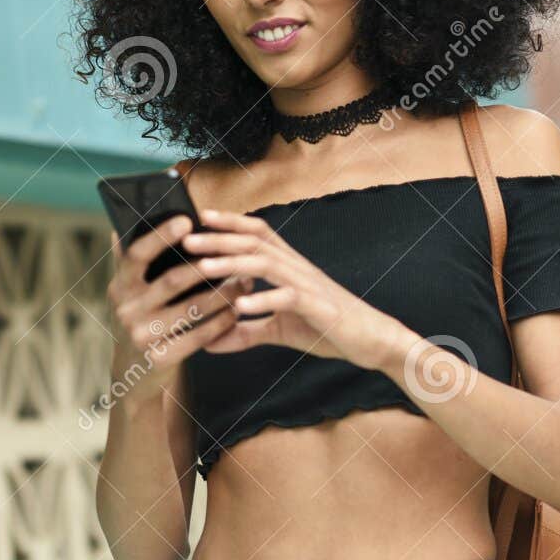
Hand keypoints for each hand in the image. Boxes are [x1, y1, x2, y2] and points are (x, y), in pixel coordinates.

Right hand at [105, 214, 248, 397]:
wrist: (132, 373)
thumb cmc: (139, 319)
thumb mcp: (127, 293)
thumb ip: (126, 262)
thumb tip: (120, 226)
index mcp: (119, 286)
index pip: (137, 255)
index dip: (160, 237)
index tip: (187, 221)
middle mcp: (126, 310)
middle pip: (172, 281)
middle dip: (207, 267)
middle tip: (237, 254)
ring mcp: (142, 336)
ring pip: (192, 309)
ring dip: (223, 294)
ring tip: (246, 282)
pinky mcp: (160, 358)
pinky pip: (199, 336)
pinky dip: (221, 322)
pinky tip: (237, 312)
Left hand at [179, 208, 414, 370]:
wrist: (372, 340)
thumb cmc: (327, 327)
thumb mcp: (279, 329)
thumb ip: (246, 332)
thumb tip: (209, 342)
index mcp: (288, 266)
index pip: (257, 233)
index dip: (230, 222)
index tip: (201, 217)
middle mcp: (296, 268)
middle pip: (254, 242)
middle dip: (218, 239)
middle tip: (186, 239)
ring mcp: (307, 285)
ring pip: (266, 264)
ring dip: (232, 264)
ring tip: (203, 267)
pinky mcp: (318, 307)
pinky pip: (287, 298)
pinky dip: (263, 300)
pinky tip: (240, 307)